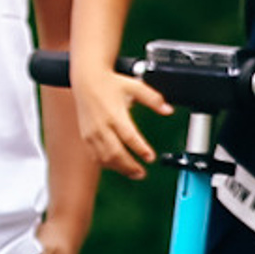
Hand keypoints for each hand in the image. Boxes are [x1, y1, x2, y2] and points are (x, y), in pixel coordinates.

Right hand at [72, 59, 164, 176]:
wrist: (86, 80)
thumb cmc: (110, 83)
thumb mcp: (135, 86)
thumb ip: (153, 99)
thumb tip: (168, 109)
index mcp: (114, 114)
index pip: (129, 137)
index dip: (140, 149)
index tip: (150, 157)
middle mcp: (101, 126)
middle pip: (116, 152)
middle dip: (130, 166)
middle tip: (143, 173)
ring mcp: (92, 133)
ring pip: (104, 158)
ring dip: (119, 168)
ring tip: (134, 173)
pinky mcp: (86, 137)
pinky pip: (95, 156)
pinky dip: (107, 164)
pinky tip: (117, 167)